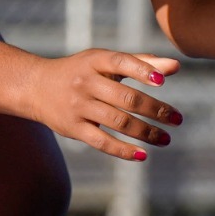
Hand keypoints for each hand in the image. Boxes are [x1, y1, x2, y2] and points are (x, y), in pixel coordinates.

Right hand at [23, 49, 181, 161]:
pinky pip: (102, 141)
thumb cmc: (82, 72)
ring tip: (166, 138)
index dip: (142, 70)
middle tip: (177, 119)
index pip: (121, 63)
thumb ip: (140, 63)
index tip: (162, 81)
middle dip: (155, 110)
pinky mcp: (73, 128)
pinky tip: (142, 154)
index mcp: (95, 60)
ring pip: (118, 122)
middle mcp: (86, 82)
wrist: (37, 87)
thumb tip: (176, 67)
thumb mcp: (105, 62)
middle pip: (126, 98)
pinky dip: (123, 150)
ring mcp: (79, 106)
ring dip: (146, 132)